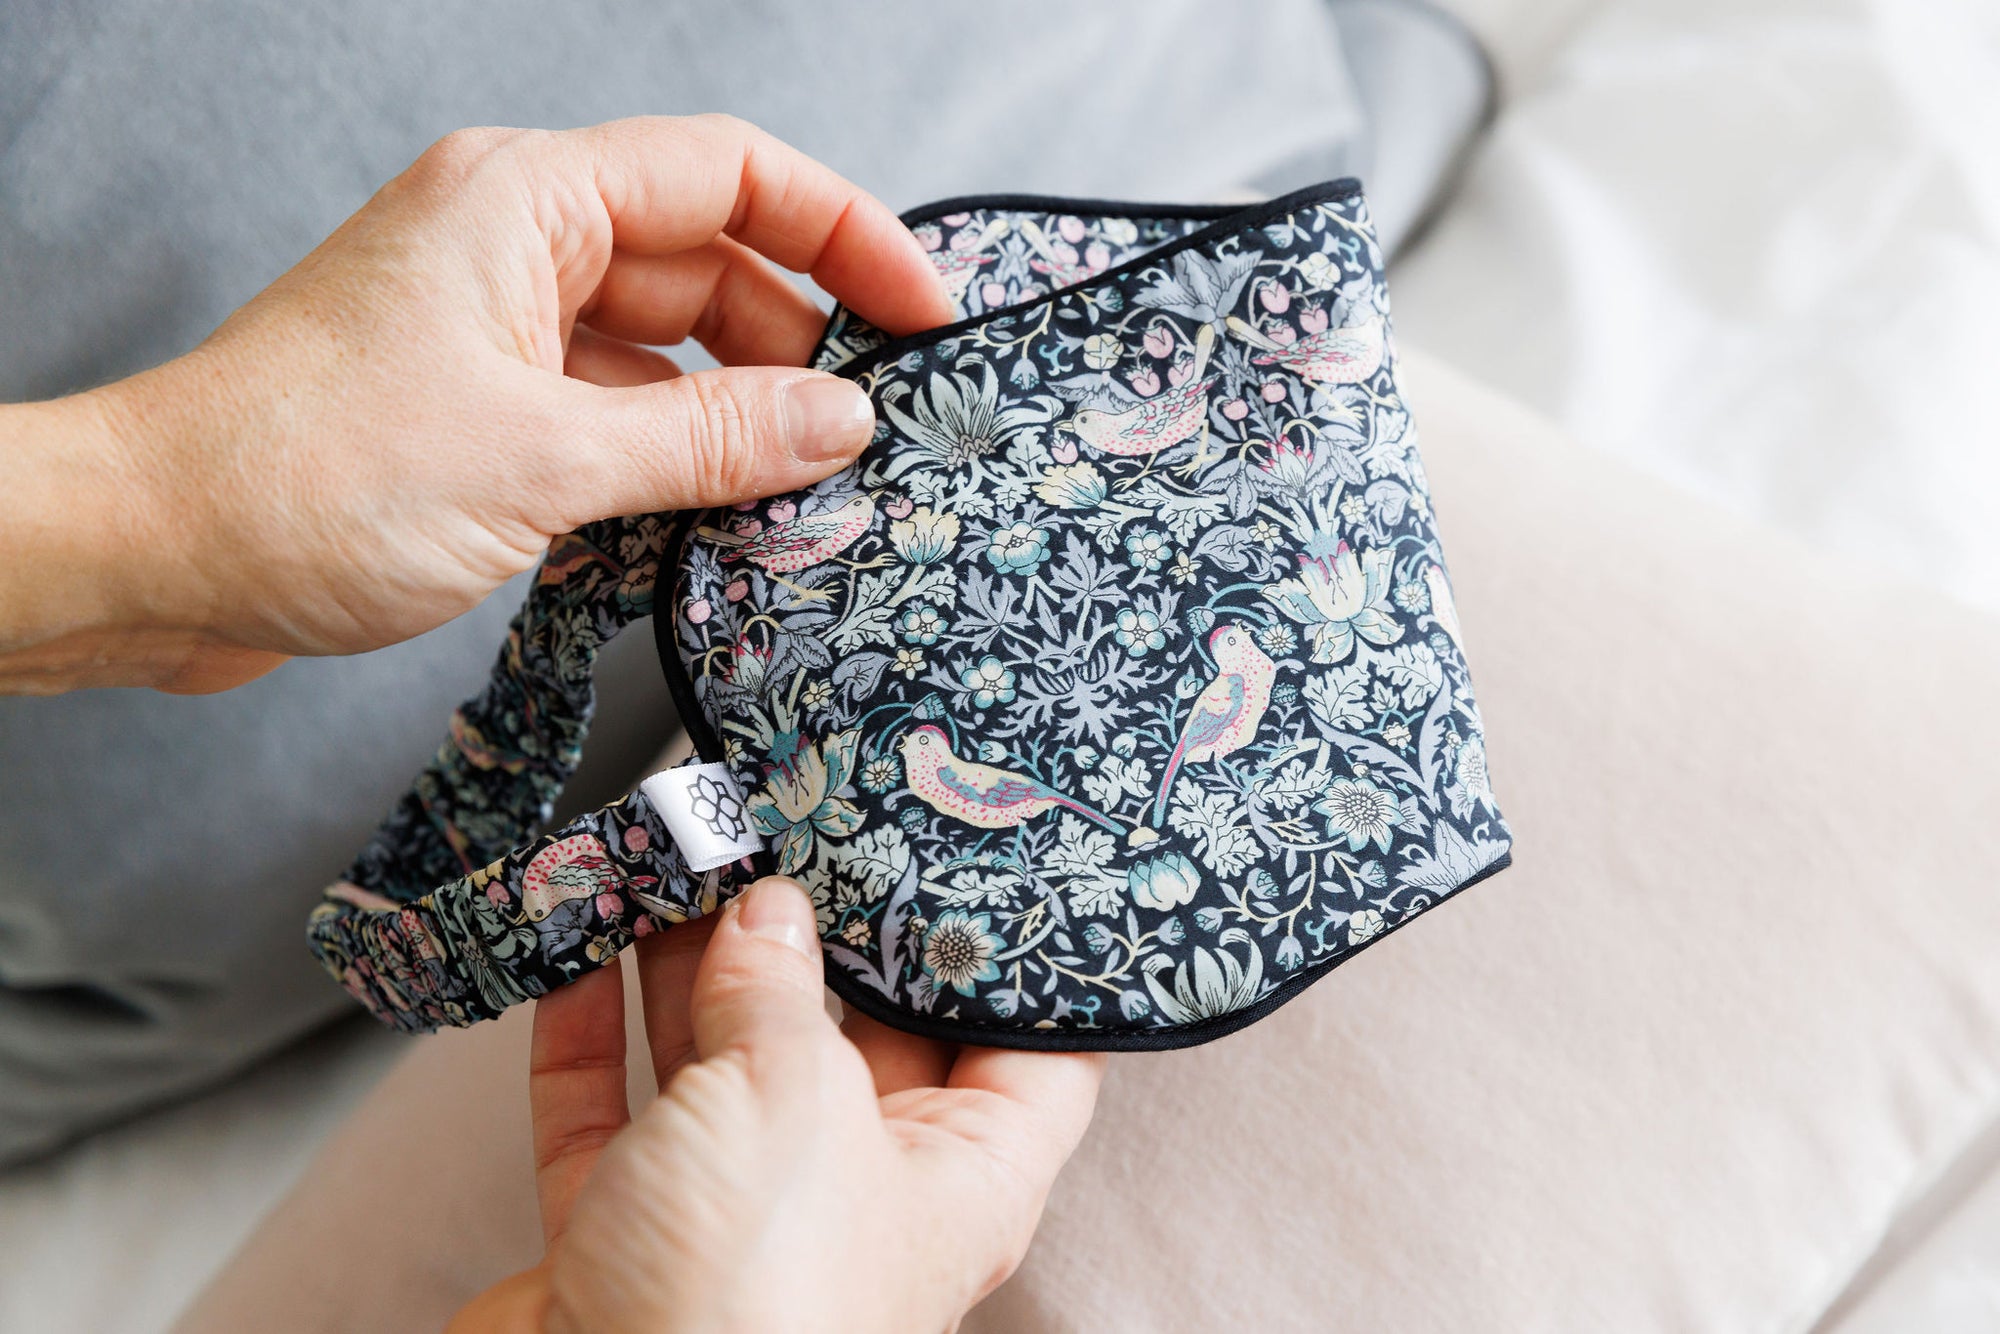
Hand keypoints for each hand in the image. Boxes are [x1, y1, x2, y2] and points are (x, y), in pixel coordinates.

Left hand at [0, 115, 952, 693]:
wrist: (151, 554)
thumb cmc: (300, 477)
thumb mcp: (544, 458)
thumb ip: (710, 439)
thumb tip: (839, 423)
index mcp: (528, 200)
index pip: (731, 176)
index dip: (846, 234)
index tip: (924, 312)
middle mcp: (517, 245)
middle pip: (708, 266)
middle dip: (798, 346)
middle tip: (872, 435)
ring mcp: (497, 328)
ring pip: (665, 351)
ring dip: (736, 416)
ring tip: (806, 492)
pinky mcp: (480, 406)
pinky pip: (615, 413)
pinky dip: (673, 461)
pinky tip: (721, 520)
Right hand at [445, 877, 1105, 1333]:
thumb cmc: (744, 1299)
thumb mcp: (790, 1093)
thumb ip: (777, 987)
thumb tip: (768, 915)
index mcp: (960, 1174)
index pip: (1030, 1049)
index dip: (1010, 957)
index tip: (977, 859)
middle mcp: (860, 1194)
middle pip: (856, 1035)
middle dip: (814, 935)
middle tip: (784, 829)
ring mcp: (742, 1214)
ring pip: (724, 1062)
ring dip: (687, 964)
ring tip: (673, 860)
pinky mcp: (629, 1232)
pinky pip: (617, 1111)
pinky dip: (593, 1031)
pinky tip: (582, 946)